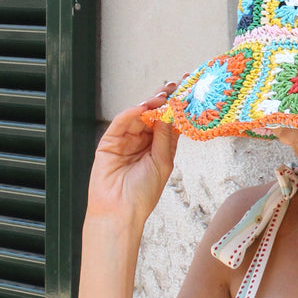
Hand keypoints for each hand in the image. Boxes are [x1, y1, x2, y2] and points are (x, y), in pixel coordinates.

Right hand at [86, 81, 180, 223]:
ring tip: (161, 96)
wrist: (121, 211)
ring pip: (137, 115)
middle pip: (153, 114)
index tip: (188, 91)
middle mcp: (142, 140)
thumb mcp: (162, 162)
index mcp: (158, 146)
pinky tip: (141, 108)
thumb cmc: (143, 193)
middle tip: (174, 85)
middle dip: (163, 99)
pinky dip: (131, 113)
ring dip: (149, 104)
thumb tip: (172, 112)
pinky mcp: (109, 141)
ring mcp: (125, 139)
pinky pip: (120, 122)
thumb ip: (165, 137)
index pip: (168, 121)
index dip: (178, 107)